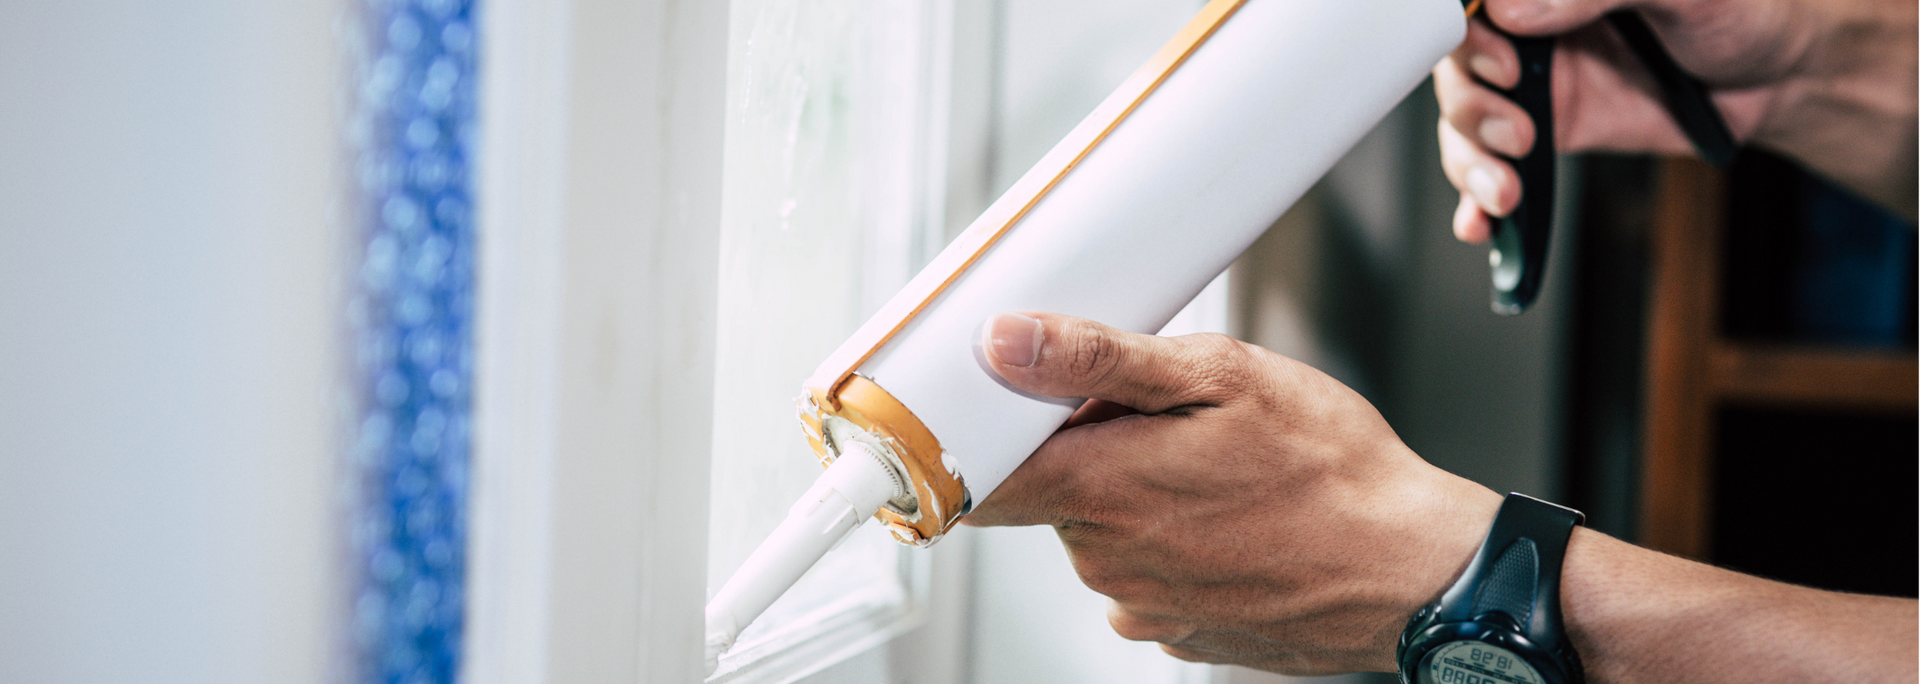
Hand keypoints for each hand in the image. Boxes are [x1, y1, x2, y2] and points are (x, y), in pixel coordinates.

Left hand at [963, 312, 1501, 674]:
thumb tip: (1005, 341)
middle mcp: (1105, 561)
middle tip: (1165, 417)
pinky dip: (1170, 540)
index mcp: (1100, 489)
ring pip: (1101, 531)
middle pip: (1051, 492)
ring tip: (1214, 467)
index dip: (983, 433)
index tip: (1006, 404)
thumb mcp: (1219, 374)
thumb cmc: (1331, 470)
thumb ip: (1097, 358)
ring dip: (1134, 493)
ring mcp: (1139, 604)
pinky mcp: (1175, 630)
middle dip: (1088, 448)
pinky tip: (1230, 515)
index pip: (976, 475)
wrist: (1413, 569)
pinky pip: (1144, 572)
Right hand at [1437, 0, 1917, 241]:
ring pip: (1465, 122)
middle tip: (1518, 128)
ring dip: (1472, 162)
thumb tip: (1513, 10)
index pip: (1474, 5)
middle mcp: (1530, 29)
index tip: (1500, 60)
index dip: (1466, 33)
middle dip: (1473, 106)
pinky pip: (1490, 166)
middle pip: (1455, 66)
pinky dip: (1476, 200)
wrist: (1781, 80)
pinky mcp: (1545, 134)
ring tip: (1508, 188)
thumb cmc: (1743, 11)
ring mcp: (1532, 85)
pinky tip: (1482, 222)